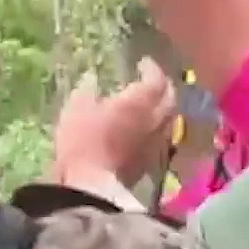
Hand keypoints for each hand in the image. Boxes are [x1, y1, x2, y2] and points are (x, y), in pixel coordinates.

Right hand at [51, 59, 178, 193]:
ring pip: (169, 119)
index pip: (156, 79)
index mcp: (139, 102)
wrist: (92, 185)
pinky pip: (161, 137)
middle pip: (170, 99)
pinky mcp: (151, 162)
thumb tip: (92, 79)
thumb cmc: (83, 141)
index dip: (152, 69)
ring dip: (164, 108)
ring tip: (151, 104)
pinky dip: (157, 128)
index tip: (143, 63)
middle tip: (153, 81)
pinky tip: (145, 129)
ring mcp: (156, 142)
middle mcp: (155, 120)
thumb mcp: (77, 108)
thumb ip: (87, 90)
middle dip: (164, 87)